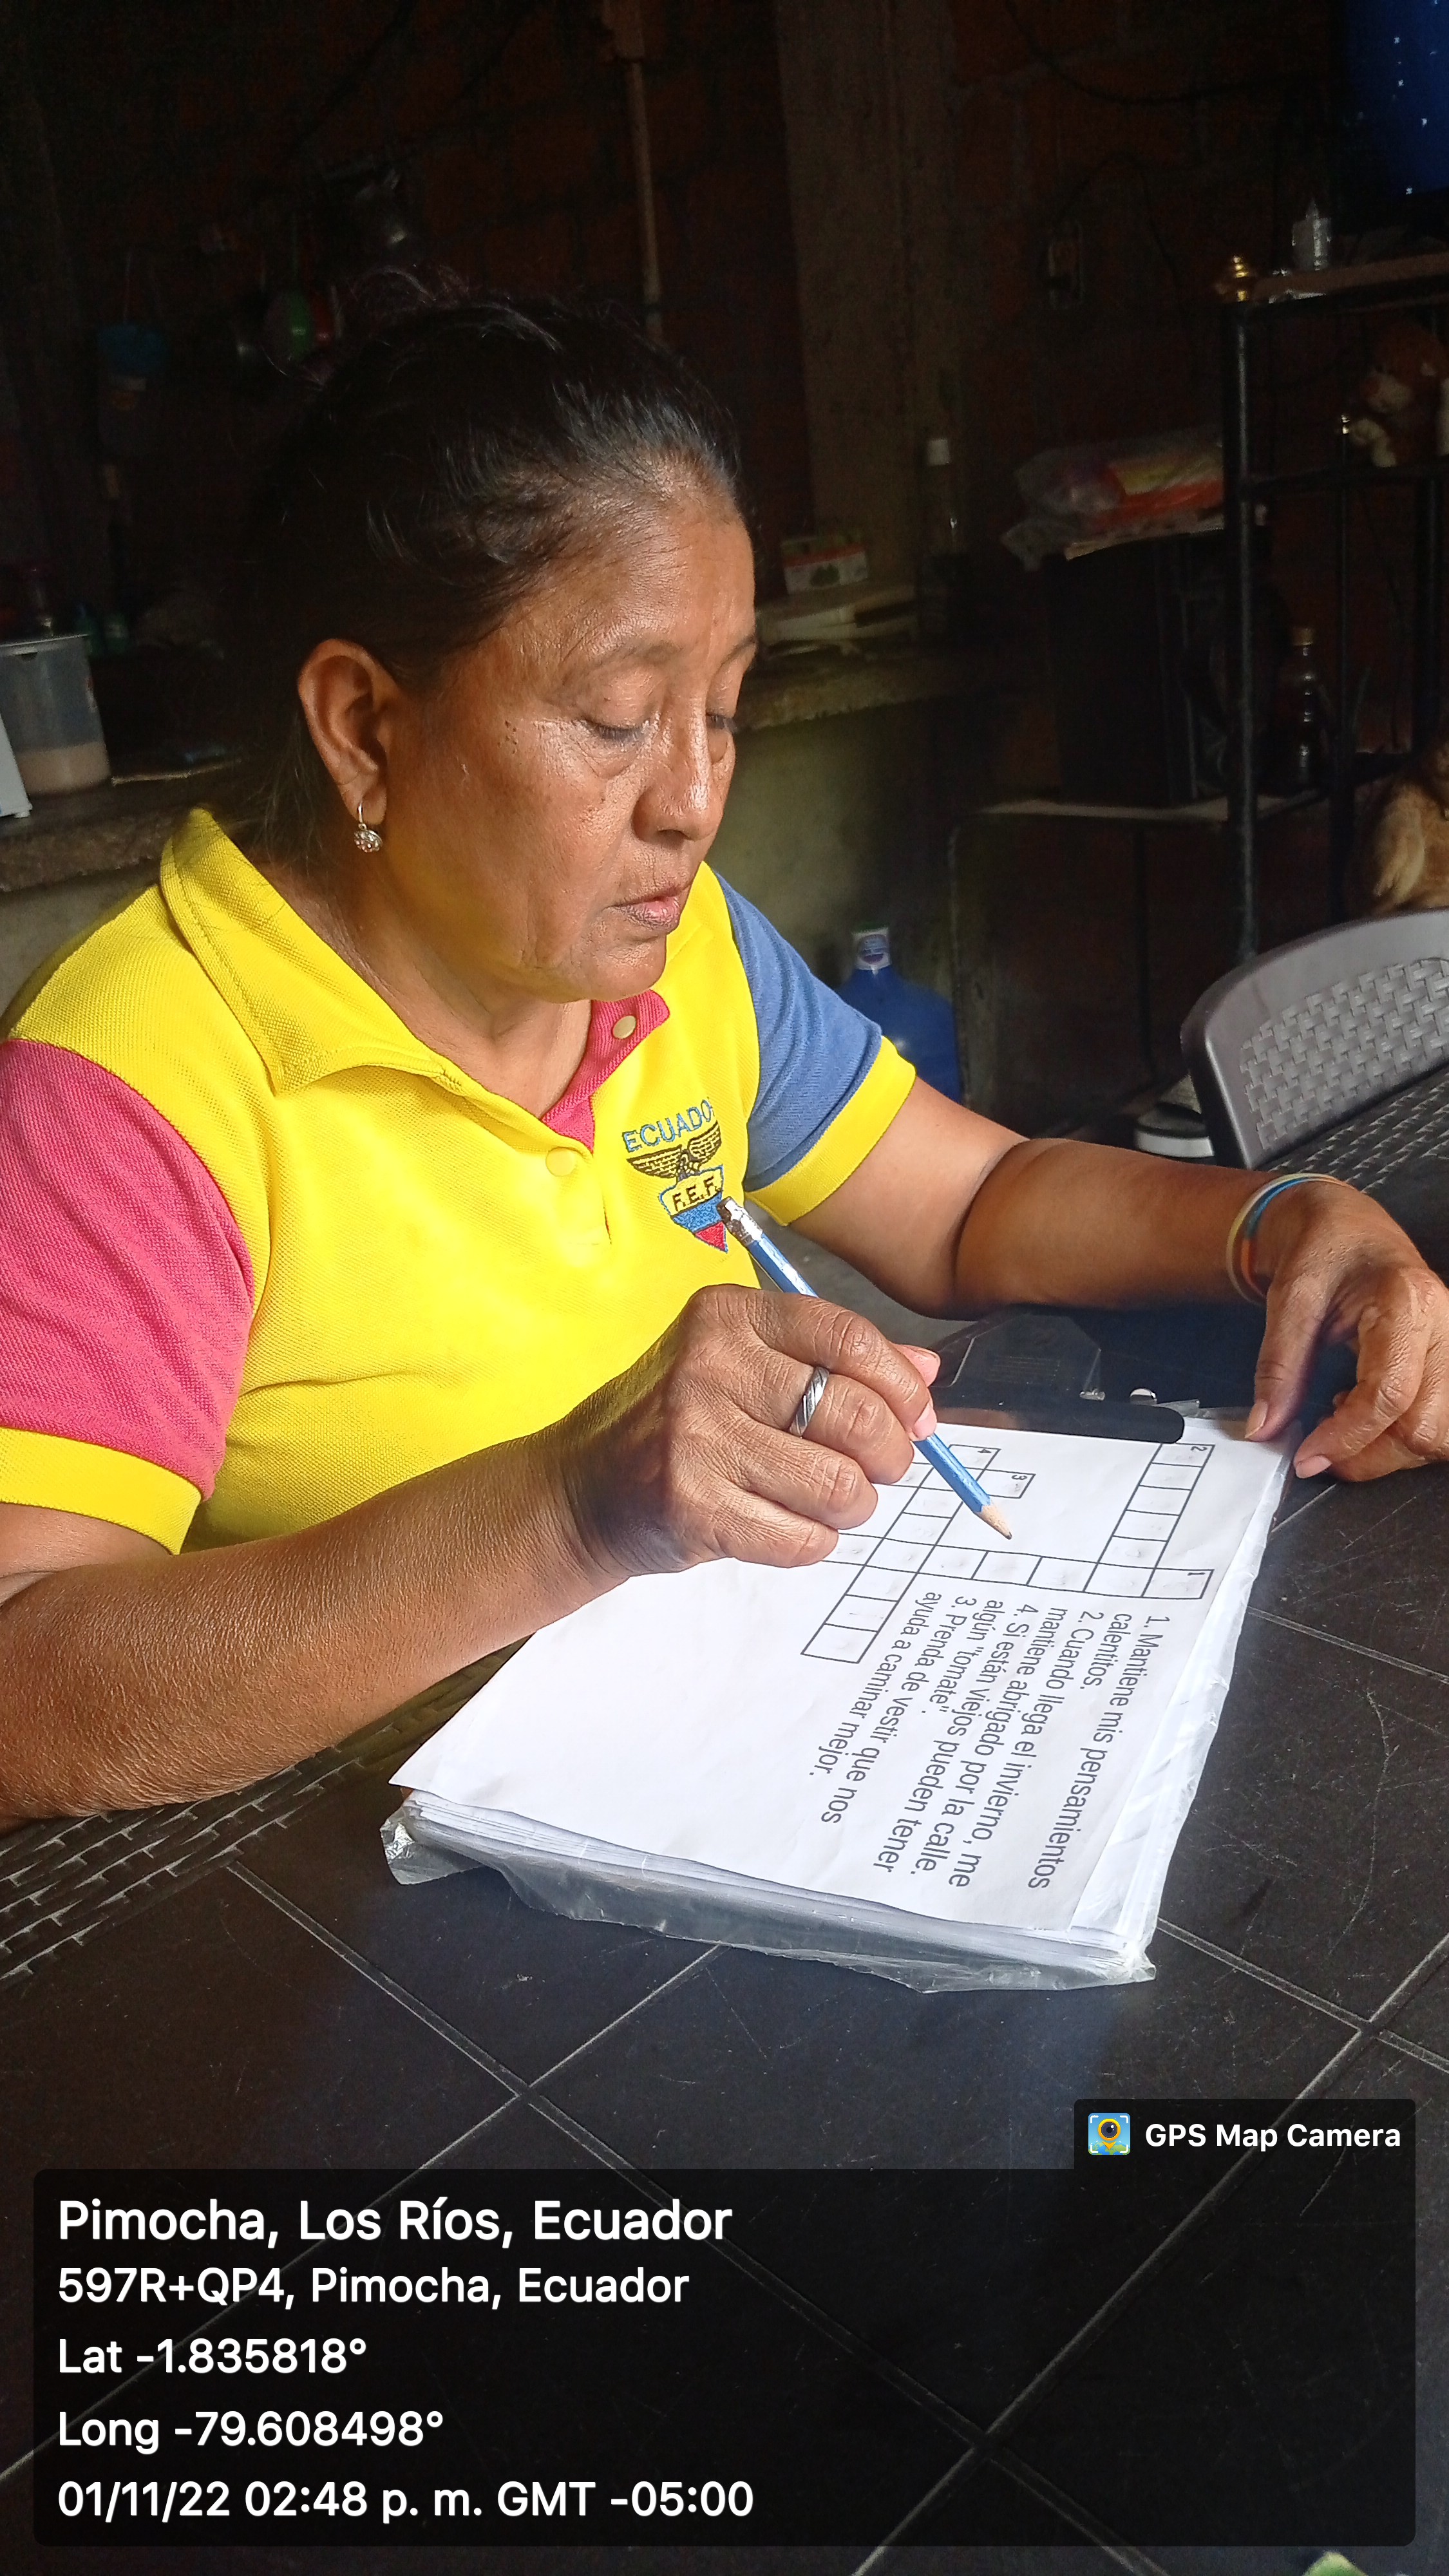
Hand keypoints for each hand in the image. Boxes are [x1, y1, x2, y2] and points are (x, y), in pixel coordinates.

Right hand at [552, 1283, 938, 1577]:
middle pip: (856, 1416)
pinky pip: (802, 1538)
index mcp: (729, 1317)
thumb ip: (834, 1360)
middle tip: (882, 1469)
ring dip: (854, 1505)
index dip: (903, 1388)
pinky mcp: (692, 1506)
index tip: (919, 1419)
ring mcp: (696, 1438)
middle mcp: (709, 1367)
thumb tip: (927, 1371)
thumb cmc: (684, 1422)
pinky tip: (787, 1524)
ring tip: (833, 1500)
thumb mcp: (747, 1366)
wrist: (586, 1488)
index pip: (850, 1340)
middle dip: (891, 1455)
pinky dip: (814, 1541)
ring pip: (838, 1485)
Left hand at [1249, 1180, 1448, 1479]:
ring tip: (1343, 1417)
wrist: (1350, 1226)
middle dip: (1369, 1456)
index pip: (1389, 1394)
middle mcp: (1446, 1327)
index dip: (1347, 1438)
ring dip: (1389, 1450)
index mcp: (1406, 1301)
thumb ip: (1278, 1366)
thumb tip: (1264, 1429)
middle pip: (1425, 1427)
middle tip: (1319, 1451)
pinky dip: (1404, 1436)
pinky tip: (1368, 1412)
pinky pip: (1443, 1423)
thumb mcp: (1288, 1298)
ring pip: (1441, 1435)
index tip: (1306, 1457)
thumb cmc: (1323, 1250)